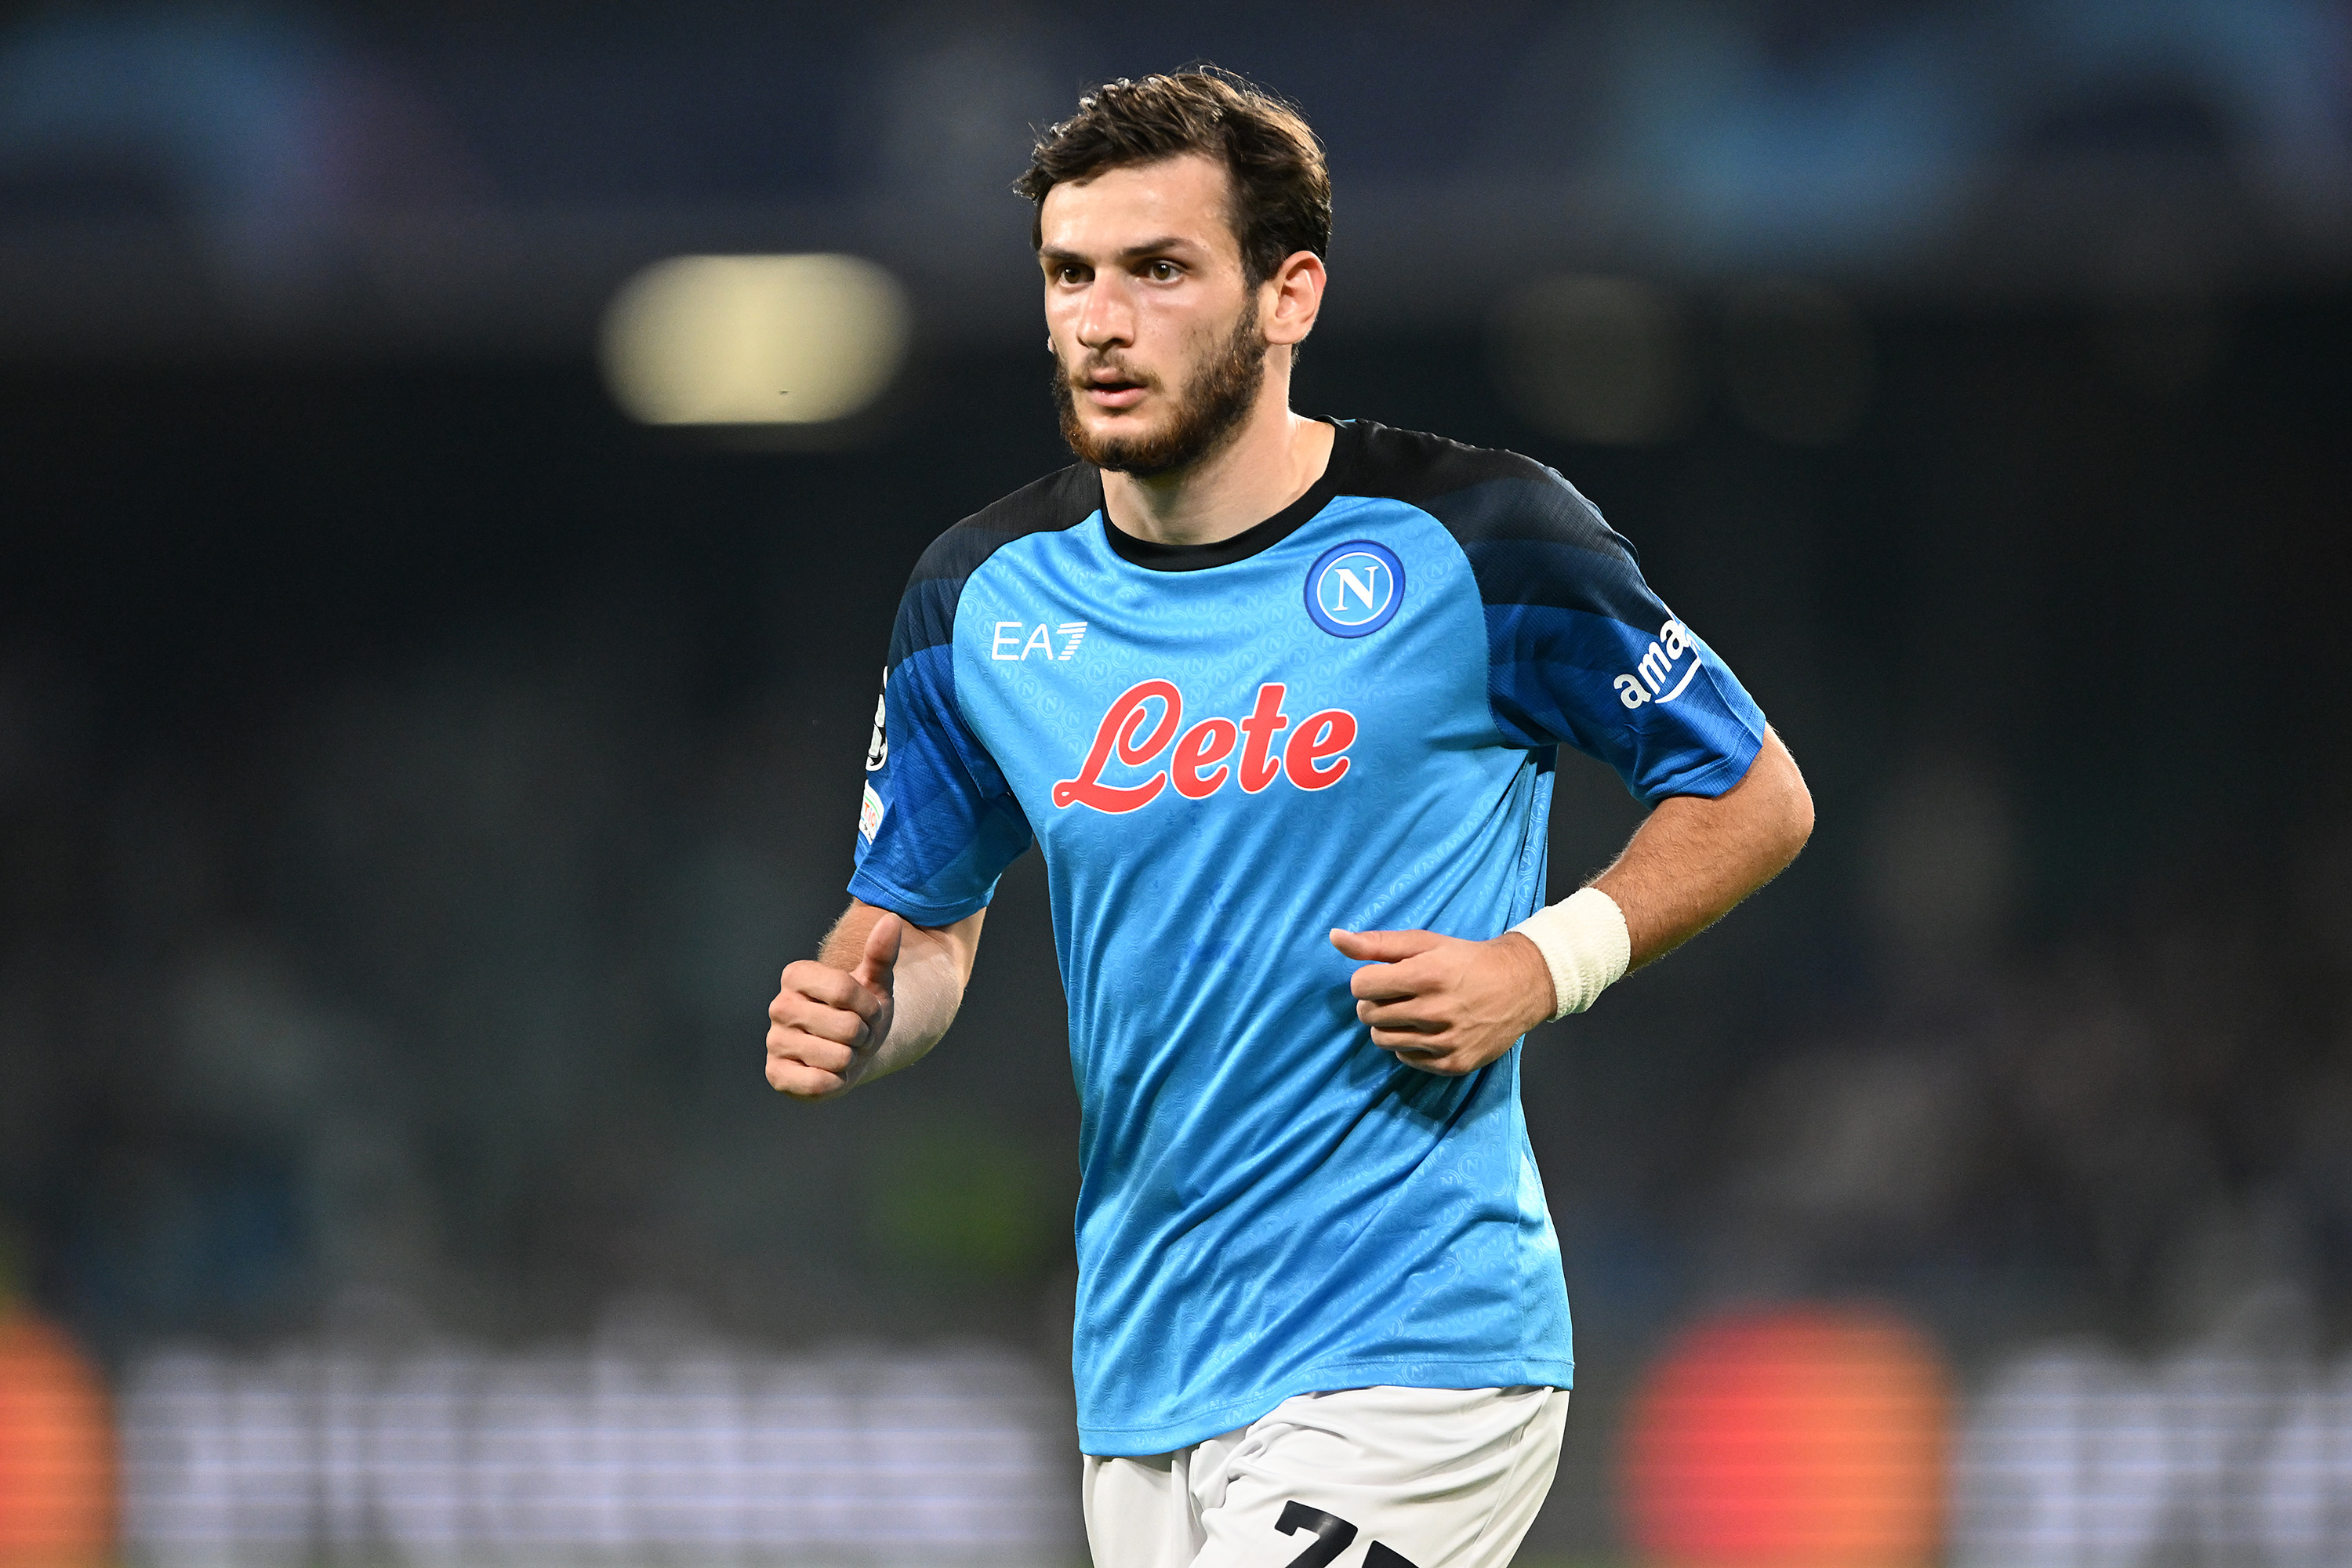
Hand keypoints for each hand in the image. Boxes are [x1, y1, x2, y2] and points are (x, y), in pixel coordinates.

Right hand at [766, 913, 900, 1100]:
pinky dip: (836, 1082)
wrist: (853, 1052)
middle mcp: (779, 1006)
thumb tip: (892, 920)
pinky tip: (830, 1072)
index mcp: (796, 975)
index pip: (844, 989)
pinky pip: (819, 1084)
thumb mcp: (875, 983)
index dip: (869, 1007)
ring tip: (844, 1052)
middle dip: (864, 1036)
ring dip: (852, 1059)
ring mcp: (774, 1042)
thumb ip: (882, 953)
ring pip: (838, 1057)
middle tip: (856, 1035)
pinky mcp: (776, 1075)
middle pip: (846, 1026)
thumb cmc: (861, 1012)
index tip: (869, 1011)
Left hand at [1330, 926, 1554, 1076]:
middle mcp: (1436, 1011)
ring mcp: (1446, 1042)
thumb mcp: (1424, 942)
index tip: (1384, 976)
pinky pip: (1405, 1058)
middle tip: (1399, 993)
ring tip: (1411, 1010)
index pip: (1360, 986)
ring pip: (1381, 1039)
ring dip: (1388, 1024)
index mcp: (1427, 975)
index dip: (1367, 979)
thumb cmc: (1465, 959)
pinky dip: (1408, 1043)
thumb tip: (1334, 937)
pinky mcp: (1454, 1063)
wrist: (1519, 985)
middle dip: (1375, 1002)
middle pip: (1367, 1014)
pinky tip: (1427, 1028)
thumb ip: (1377, 943)